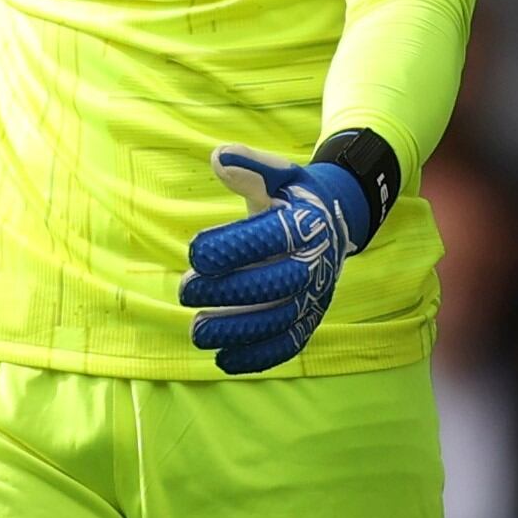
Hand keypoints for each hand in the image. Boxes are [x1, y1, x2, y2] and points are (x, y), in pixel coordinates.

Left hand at [179, 146, 372, 375]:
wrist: (333, 222)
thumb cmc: (292, 196)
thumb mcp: (278, 173)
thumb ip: (249, 166)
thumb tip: (218, 157)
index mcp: (305, 225)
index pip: (271, 238)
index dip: (234, 246)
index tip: (195, 251)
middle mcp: (314, 263)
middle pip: (274, 284)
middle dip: (228, 291)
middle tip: (184, 290)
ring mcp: (314, 295)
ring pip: (279, 320)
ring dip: (237, 331)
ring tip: (197, 333)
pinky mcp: (310, 318)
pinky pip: (288, 343)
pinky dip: (258, 356)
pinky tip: (223, 360)